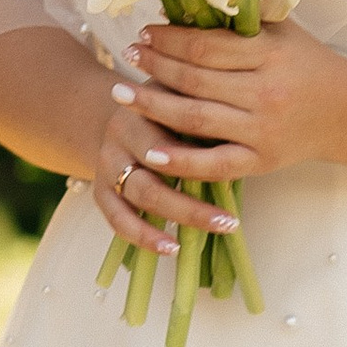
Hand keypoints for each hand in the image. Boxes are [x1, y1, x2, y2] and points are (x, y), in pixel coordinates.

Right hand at [91, 76, 233, 262]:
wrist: (118, 106)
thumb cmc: (165, 105)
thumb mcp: (182, 97)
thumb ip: (203, 113)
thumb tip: (245, 135)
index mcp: (139, 111)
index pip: (167, 140)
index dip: (195, 160)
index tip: (235, 177)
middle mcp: (118, 136)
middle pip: (154, 174)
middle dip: (192, 204)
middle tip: (230, 222)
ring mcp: (107, 164)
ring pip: (139, 197)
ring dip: (178, 218)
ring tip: (209, 234)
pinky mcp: (101, 189)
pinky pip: (117, 219)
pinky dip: (142, 236)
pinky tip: (171, 249)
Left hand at [119, 9, 346, 187]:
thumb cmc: (308, 63)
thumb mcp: (282, 30)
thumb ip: (239, 17)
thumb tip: (182, 2)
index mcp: (270, 54)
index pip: (205, 46)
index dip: (168, 39)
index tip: (145, 32)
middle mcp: (266, 93)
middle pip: (195, 80)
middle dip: (155, 67)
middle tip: (127, 54)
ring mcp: (263, 131)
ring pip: (196, 119)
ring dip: (153, 106)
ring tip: (120, 94)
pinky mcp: (262, 162)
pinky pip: (215, 164)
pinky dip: (181, 161)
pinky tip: (151, 153)